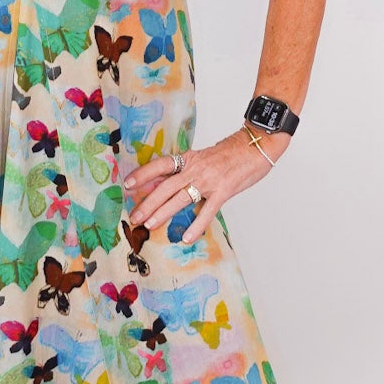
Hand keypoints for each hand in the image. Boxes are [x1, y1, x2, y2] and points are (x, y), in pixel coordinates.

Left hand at [120, 128, 283, 244]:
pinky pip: (207, 211)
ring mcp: (209, 180)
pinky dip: (196, 225)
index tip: (127, 184)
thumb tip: (166, 184)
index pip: (160, 165)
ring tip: (149, 225)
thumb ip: (187, 170)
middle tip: (133, 216)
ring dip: (163, 213)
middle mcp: (195, 168)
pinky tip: (185, 237)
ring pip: (181, 198)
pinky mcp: (224, 191)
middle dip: (147, 202)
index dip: (143, 174)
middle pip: (165, 186)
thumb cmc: (231, 154)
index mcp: (190, 158)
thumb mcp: (204, 158)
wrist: (256, 145)